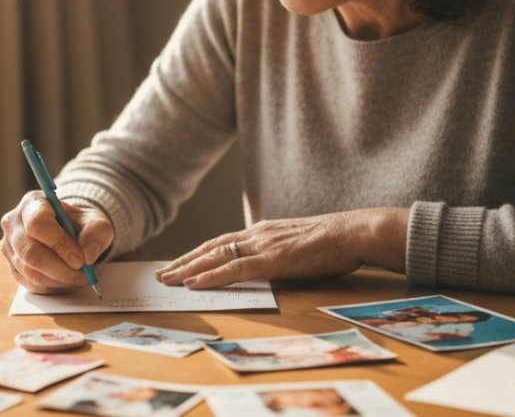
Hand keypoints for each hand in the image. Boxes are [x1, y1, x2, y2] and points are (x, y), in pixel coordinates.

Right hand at [0, 191, 113, 293]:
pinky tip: (67, 281)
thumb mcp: (95, 221)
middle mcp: (14, 223)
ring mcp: (9, 246)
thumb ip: (97, 232)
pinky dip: (52, 286)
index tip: (80, 259)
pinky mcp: (12, 266)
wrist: (68, 233)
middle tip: (83, 275)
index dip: (59, 243)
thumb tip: (88, 255)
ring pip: (29, 271)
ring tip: (79, 278)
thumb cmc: (78, 224)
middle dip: (60, 269)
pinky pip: (29, 283)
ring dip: (58, 280)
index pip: (37, 223)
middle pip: (30, 252)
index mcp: (32, 203)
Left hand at [154, 207, 408, 289]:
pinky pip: (234, 269)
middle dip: (184, 261)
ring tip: (167, 279)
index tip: (179, 263)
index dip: (198, 253)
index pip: (222, 242)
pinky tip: (193, 283)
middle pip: (211, 248)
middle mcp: (257, 234)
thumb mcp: (297, 246)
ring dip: (188, 269)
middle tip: (161, 274)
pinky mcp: (272, 259)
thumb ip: (278, 254)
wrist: (353, 232)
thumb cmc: (333, 243)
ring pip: (215, 257)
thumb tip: (267, 267)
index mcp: (263, 232)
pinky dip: (210, 276)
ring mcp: (263, 245)